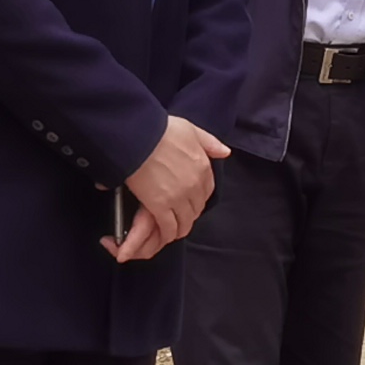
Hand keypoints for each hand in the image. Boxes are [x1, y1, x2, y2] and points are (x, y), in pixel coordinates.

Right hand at [110, 115, 230, 263]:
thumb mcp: (191, 129)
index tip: (191, 200)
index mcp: (203, 167)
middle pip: (197, 207)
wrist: (139, 137)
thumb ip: (210, 143)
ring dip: (181, 227)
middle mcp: (194, 185)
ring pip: (185, 220)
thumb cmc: (161, 130)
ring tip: (173, 230)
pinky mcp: (160, 206)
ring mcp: (178, 198)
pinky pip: (169, 226)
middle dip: (190, 213)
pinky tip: (165, 235)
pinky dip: (168, 233)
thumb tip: (225, 153)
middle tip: (180, 215)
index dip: (199, 197)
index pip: (207, 190)